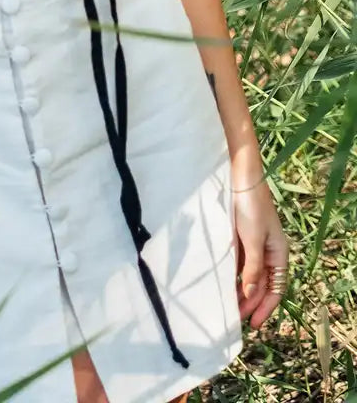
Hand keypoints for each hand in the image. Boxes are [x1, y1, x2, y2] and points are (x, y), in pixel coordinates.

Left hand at [233, 175, 288, 327]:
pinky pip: (238, 262)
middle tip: (234, 319)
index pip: (275, 288)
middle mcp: (268, 251)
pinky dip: (232, 275)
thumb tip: (249, 294)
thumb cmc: (250, 207)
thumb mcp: (253, 240)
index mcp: (278, 253)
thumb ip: (252, 268)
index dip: (265, 307)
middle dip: (250, 302)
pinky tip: (223, 283)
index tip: (252, 323)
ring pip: (248, 275)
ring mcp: (253, 244)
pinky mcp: (240, 237)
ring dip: (240, 290)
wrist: (240, 177)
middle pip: (261, 284)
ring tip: (227, 306)